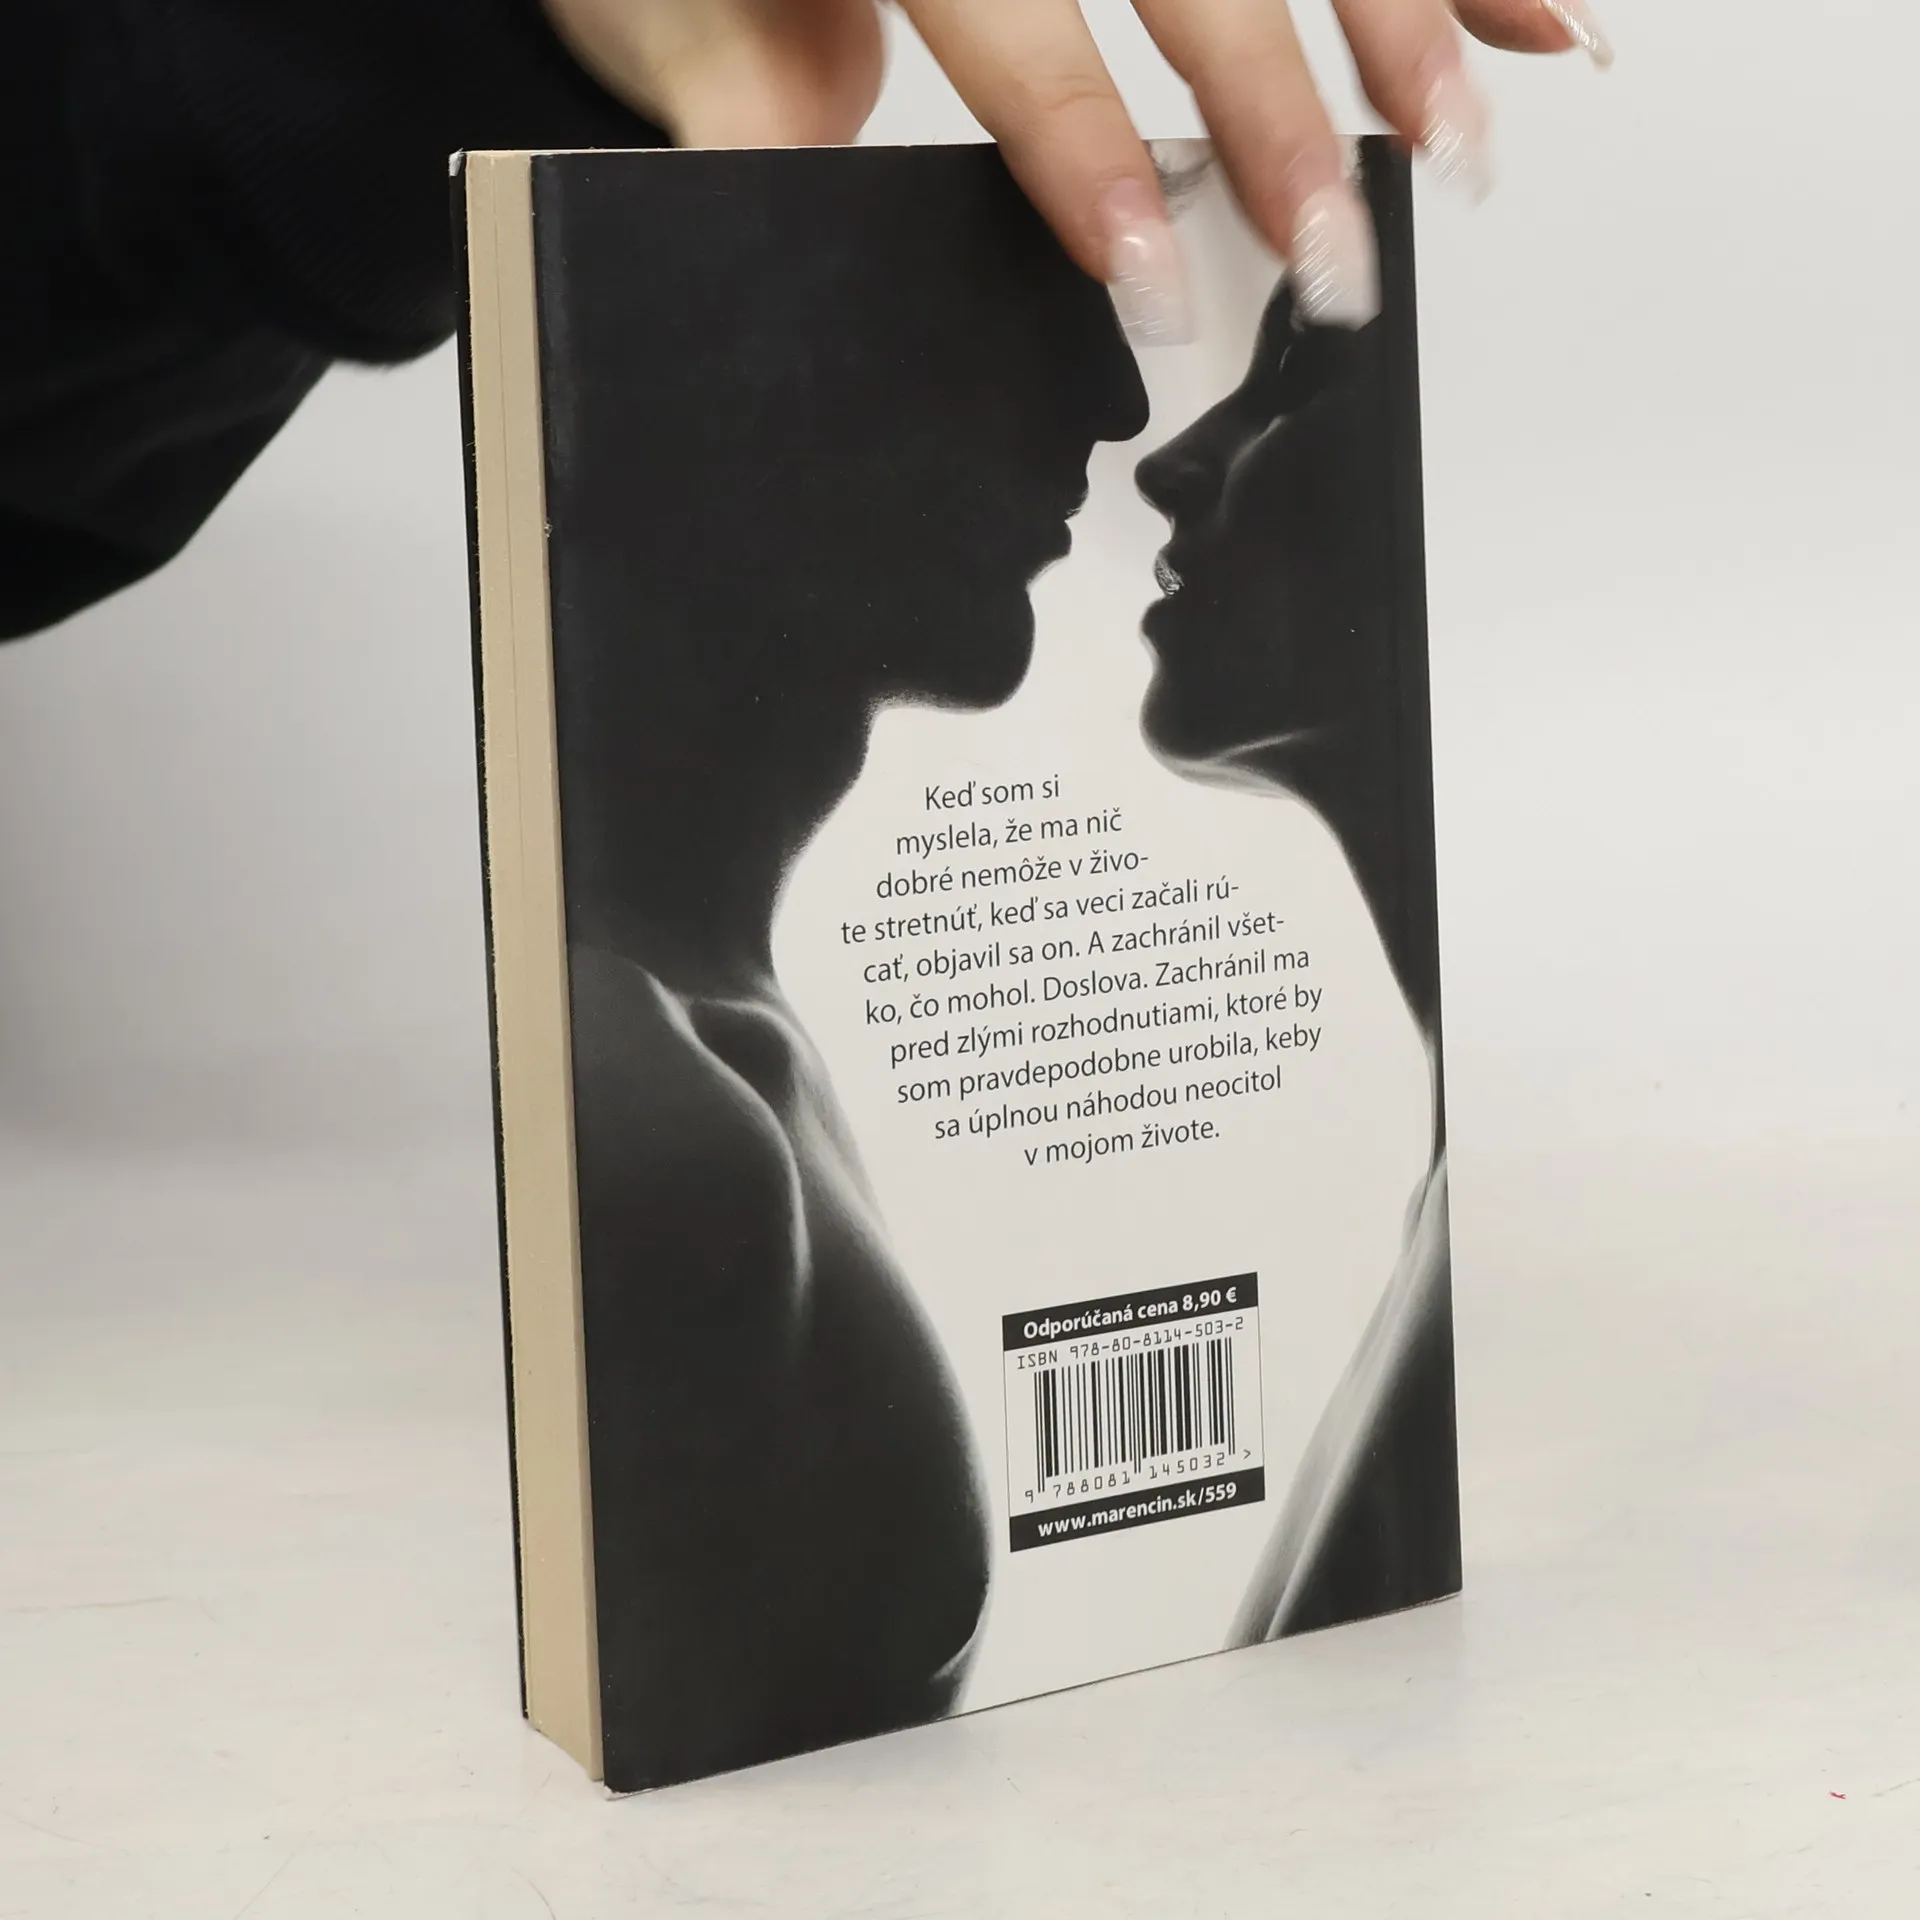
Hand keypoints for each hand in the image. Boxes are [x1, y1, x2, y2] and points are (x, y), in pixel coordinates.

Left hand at [540, 0, 1611, 336]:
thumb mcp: (663, 15)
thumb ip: (735, 117)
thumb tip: (773, 256)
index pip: (1011, 9)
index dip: (1086, 140)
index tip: (1156, 273)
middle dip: (1275, 99)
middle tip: (1334, 252)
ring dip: (1403, 1)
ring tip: (1471, 133)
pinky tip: (1528, 15)